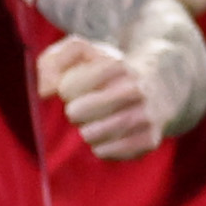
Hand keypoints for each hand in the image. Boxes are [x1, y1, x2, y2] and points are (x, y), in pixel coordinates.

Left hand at [37, 35, 168, 160]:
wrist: (160, 86)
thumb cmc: (111, 71)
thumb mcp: (85, 53)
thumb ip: (54, 60)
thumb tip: (44, 91)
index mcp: (116, 66)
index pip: (68, 88)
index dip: (67, 89)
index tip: (78, 88)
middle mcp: (134, 90)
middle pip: (77, 112)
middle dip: (75, 112)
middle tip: (84, 109)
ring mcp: (145, 116)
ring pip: (92, 135)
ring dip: (86, 131)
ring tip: (95, 124)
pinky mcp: (150, 139)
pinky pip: (108, 152)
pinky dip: (101, 148)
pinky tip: (108, 137)